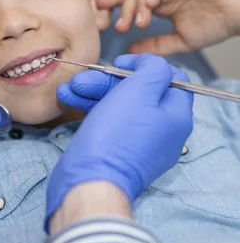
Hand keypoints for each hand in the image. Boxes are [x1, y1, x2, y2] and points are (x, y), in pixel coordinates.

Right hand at [47, 54, 193, 226]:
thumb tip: (151, 64)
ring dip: (92, 91)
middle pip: (137, 91)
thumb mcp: (139, 92)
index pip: (171, 79)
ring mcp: (137, 141)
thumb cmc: (116, 135)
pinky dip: (88, 107)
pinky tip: (67, 99)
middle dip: (106, 80)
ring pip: (117, 104)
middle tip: (82, 78)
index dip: (144, 66)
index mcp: (176, 116)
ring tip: (68, 88)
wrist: (90, 180)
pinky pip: (106, 120)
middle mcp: (160, 129)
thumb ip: (153, 70)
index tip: (119, 62)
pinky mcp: (115, 150)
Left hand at [98, 0, 239, 54]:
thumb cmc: (216, 26)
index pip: (131, 3)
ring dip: (139, 6)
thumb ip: (155, 45)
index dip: (114, 6)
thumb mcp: (179, 41)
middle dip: (123, 11)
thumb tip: (130, 52)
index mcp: (160, 6)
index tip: (99, 15)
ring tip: (139, 22)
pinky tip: (151, 2)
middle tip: (122, 27)